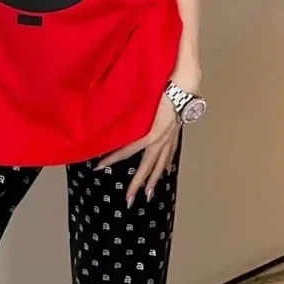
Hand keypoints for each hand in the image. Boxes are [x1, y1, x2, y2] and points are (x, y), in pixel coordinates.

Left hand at [96, 92, 179, 207]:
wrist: (184, 84)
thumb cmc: (163, 87)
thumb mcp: (144, 99)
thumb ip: (128, 109)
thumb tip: (106, 110)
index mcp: (152, 133)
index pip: (128, 150)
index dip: (113, 159)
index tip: (99, 168)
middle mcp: (161, 139)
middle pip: (147, 165)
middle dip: (137, 183)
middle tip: (129, 200)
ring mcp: (170, 137)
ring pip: (161, 163)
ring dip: (153, 179)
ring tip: (148, 195)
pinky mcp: (176, 132)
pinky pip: (170, 153)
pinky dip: (166, 164)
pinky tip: (165, 170)